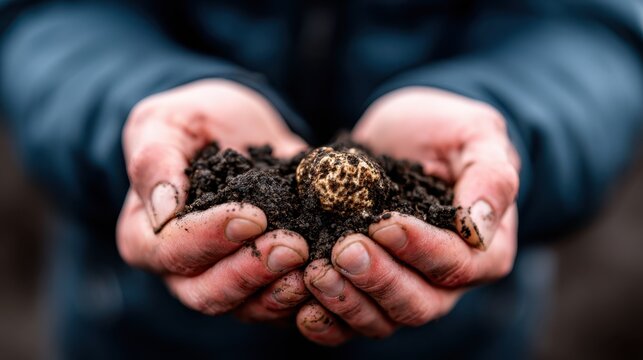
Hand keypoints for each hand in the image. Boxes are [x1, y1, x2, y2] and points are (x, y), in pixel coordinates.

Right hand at [117, 79, 310, 320]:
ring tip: (311, 263)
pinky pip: (278, 303)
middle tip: (292, 246)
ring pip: (245, 306)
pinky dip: (302, 295)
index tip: (253, 215)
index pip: (172, 251)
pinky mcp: (262, 278)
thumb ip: (156, 160)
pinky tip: (324, 273)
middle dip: (252, 271)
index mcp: (145, 236)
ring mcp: (223, 277)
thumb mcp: (164, 123)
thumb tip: (164, 209)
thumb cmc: (191, 122)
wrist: (236, 128)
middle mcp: (180, 269)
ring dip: (279, 290)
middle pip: (207, 293)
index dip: (212, 238)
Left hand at [295, 87, 519, 344]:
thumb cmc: (447, 131)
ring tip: (315, 272)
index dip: (419, 248)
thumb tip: (478, 228)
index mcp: (484, 251)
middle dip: (378, 279)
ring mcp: (403, 288)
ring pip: (381, 319)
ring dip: (347, 301)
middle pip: (417, 303)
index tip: (384, 223)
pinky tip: (301, 306)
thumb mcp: (476, 134)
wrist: (402, 134)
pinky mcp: (366, 288)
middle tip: (344, 250)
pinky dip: (325, 320)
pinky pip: (348, 321)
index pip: (455, 265)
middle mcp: (446, 281)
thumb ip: (491, 174)